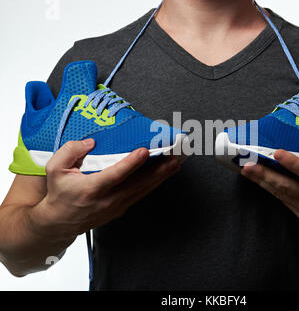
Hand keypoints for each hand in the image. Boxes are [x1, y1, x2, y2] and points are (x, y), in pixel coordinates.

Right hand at [30, 139, 179, 239]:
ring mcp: (116, 206)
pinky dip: (153, 185)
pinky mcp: (120, 209)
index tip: (144, 151)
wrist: (59, 222)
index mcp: (92, 188)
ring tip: (175, 165)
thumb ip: (71, 151)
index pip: (115, 174)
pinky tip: (162, 176)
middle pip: (138, 184)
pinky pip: (140, 195)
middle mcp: (107, 199)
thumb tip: (91, 142)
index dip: (131, 163)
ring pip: (143, 190)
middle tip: (174, 159)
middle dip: (158, 171)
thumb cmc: (59, 193)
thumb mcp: (55, 169)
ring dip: (160, 178)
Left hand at [241, 145, 298, 238]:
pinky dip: (270, 189)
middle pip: (287, 185)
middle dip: (265, 175)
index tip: (277, 152)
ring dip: (262, 182)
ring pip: (280, 193)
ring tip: (246, 171)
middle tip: (248, 165)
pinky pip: (283, 199)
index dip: (292, 163)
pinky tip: (259, 180)